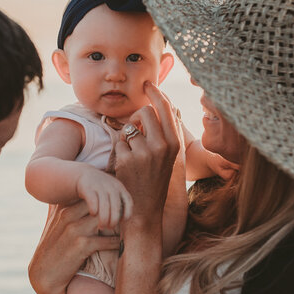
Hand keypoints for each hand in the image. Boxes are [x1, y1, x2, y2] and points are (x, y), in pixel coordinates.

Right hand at [29, 202, 121, 293]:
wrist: (44, 275)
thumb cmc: (54, 250)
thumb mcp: (58, 227)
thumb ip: (71, 215)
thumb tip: (89, 207)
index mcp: (63, 210)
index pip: (89, 196)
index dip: (104, 200)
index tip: (115, 206)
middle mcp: (68, 216)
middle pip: (99, 204)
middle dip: (114, 209)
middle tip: (125, 216)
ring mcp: (74, 230)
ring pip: (105, 219)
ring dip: (118, 224)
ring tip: (126, 229)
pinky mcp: (81, 245)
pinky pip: (107, 240)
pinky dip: (116, 243)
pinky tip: (121, 245)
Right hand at [75, 169, 132, 229]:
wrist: (84, 174)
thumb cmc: (101, 190)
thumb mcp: (113, 192)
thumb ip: (120, 203)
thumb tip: (124, 222)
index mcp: (120, 187)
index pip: (128, 201)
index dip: (127, 213)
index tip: (122, 221)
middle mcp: (111, 186)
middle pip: (116, 205)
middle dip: (114, 219)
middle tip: (110, 227)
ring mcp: (99, 186)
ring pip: (105, 205)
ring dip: (104, 218)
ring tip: (102, 226)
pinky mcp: (87, 187)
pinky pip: (93, 200)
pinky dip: (94, 209)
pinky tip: (93, 214)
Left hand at [113, 82, 181, 230]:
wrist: (145, 210)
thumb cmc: (156, 181)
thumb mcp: (169, 157)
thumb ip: (167, 132)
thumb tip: (165, 105)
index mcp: (175, 143)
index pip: (166, 107)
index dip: (155, 92)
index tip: (147, 83)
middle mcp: (162, 145)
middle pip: (145, 111)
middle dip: (137, 117)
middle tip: (136, 129)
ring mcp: (145, 153)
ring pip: (129, 127)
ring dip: (127, 137)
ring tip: (133, 155)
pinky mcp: (127, 159)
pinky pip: (119, 141)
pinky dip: (120, 150)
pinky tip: (126, 165)